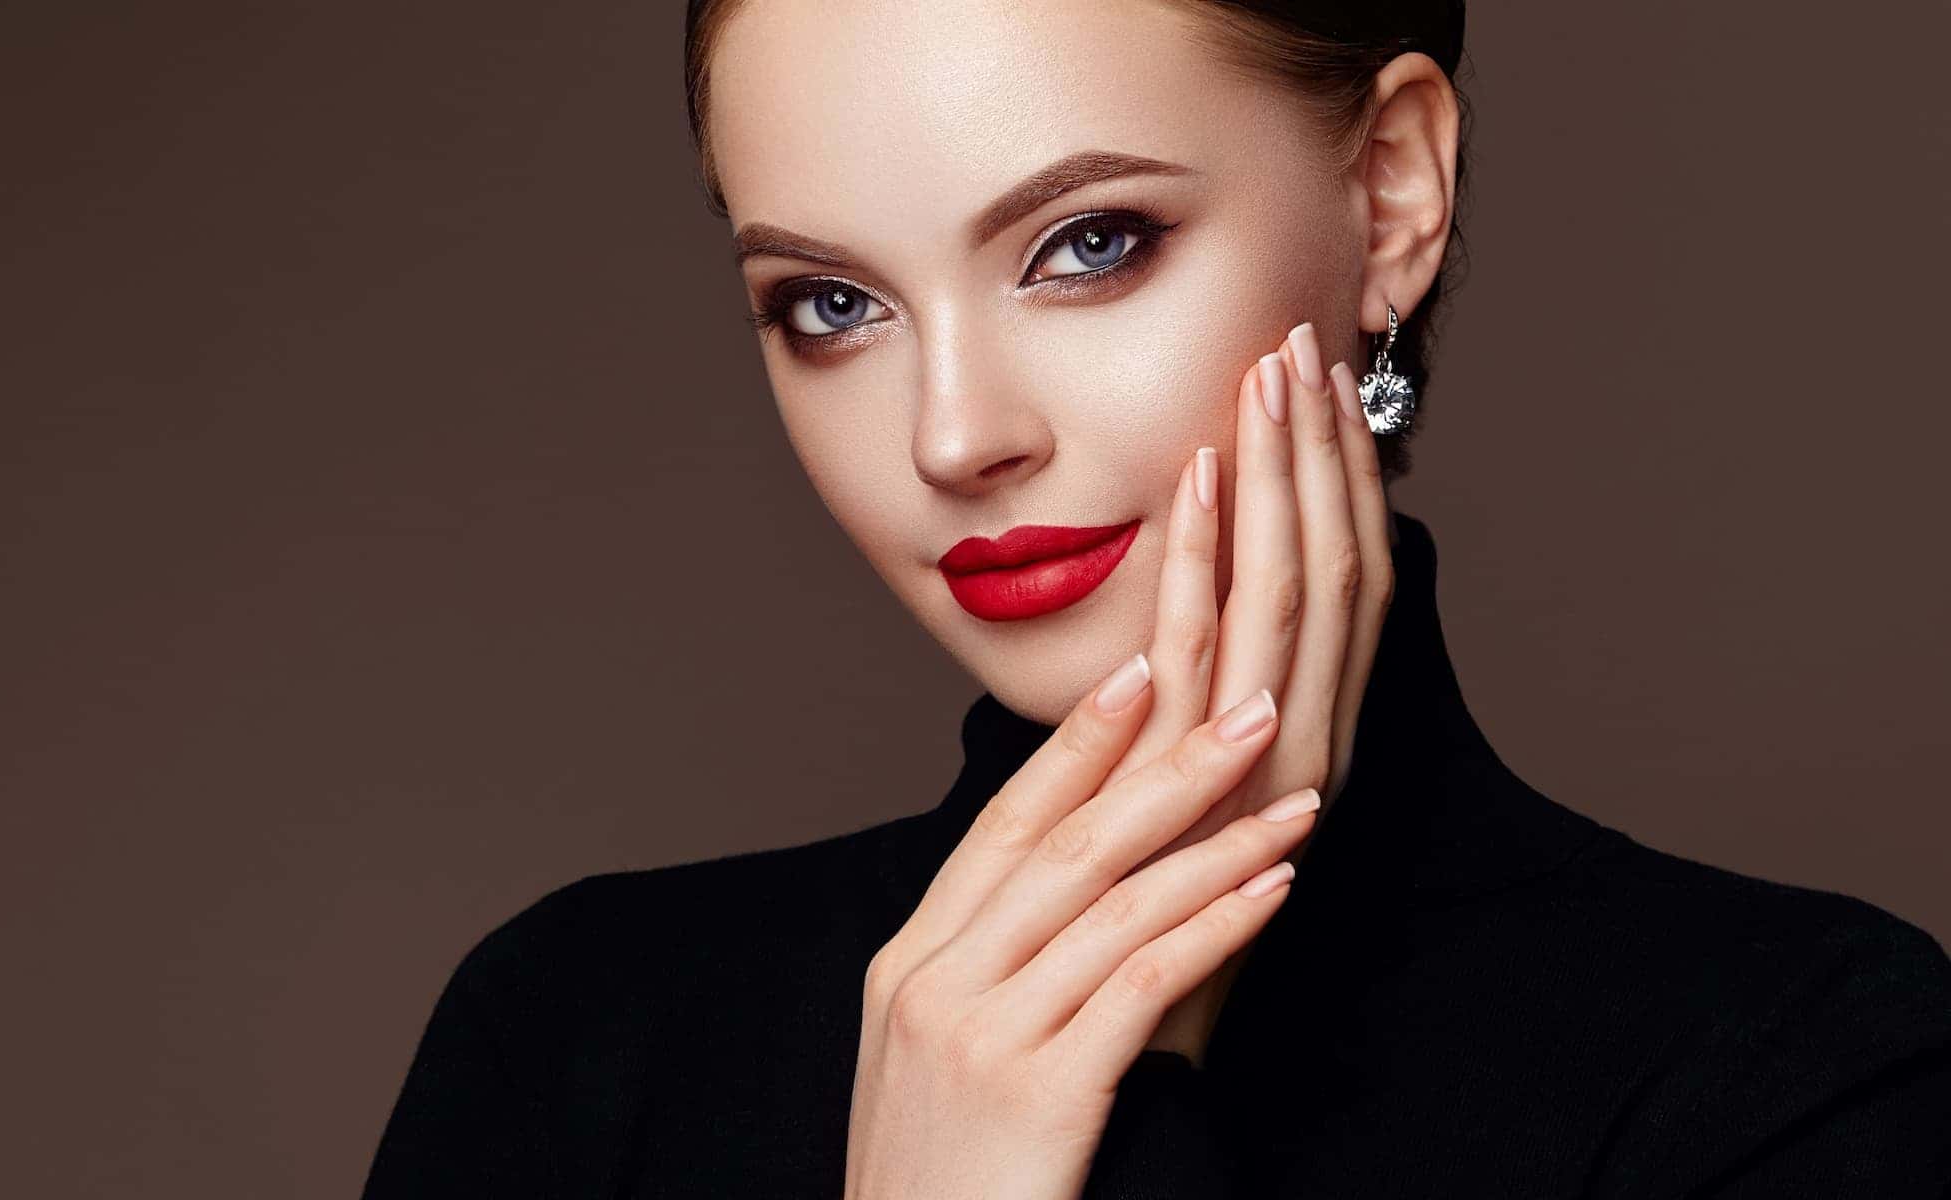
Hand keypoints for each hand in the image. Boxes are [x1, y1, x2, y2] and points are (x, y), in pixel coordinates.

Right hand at [844, 498, 1321, 1198]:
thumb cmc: (936, 1183)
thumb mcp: (925, 1061)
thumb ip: (979, 975)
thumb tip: (1058, 904)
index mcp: (909, 963)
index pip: (1003, 826)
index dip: (1075, 746)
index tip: (1139, 673)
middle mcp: (937, 981)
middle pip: (1067, 844)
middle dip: (1169, 765)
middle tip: (1250, 705)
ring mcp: (982, 1033)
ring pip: (1117, 903)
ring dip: (1219, 842)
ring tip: (1298, 800)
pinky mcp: (1040, 1092)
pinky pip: (1145, 982)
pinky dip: (1216, 925)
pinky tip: (1273, 892)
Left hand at [1114, 320, 1396, 1063]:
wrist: (1131, 1040)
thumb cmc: (1144, 913)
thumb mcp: (1181, 793)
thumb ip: (1194, 709)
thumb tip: (1175, 617)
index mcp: (1307, 730)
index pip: (1342, 581)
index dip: (1336, 480)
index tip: (1314, 386)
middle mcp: (1311, 737)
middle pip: (1332, 565)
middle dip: (1318, 451)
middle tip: (1297, 342)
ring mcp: (1272, 762)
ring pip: (1294, 590)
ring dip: (1283, 476)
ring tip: (1266, 374)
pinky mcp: (1214, 790)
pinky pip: (1219, 649)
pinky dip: (1211, 555)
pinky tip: (1197, 476)